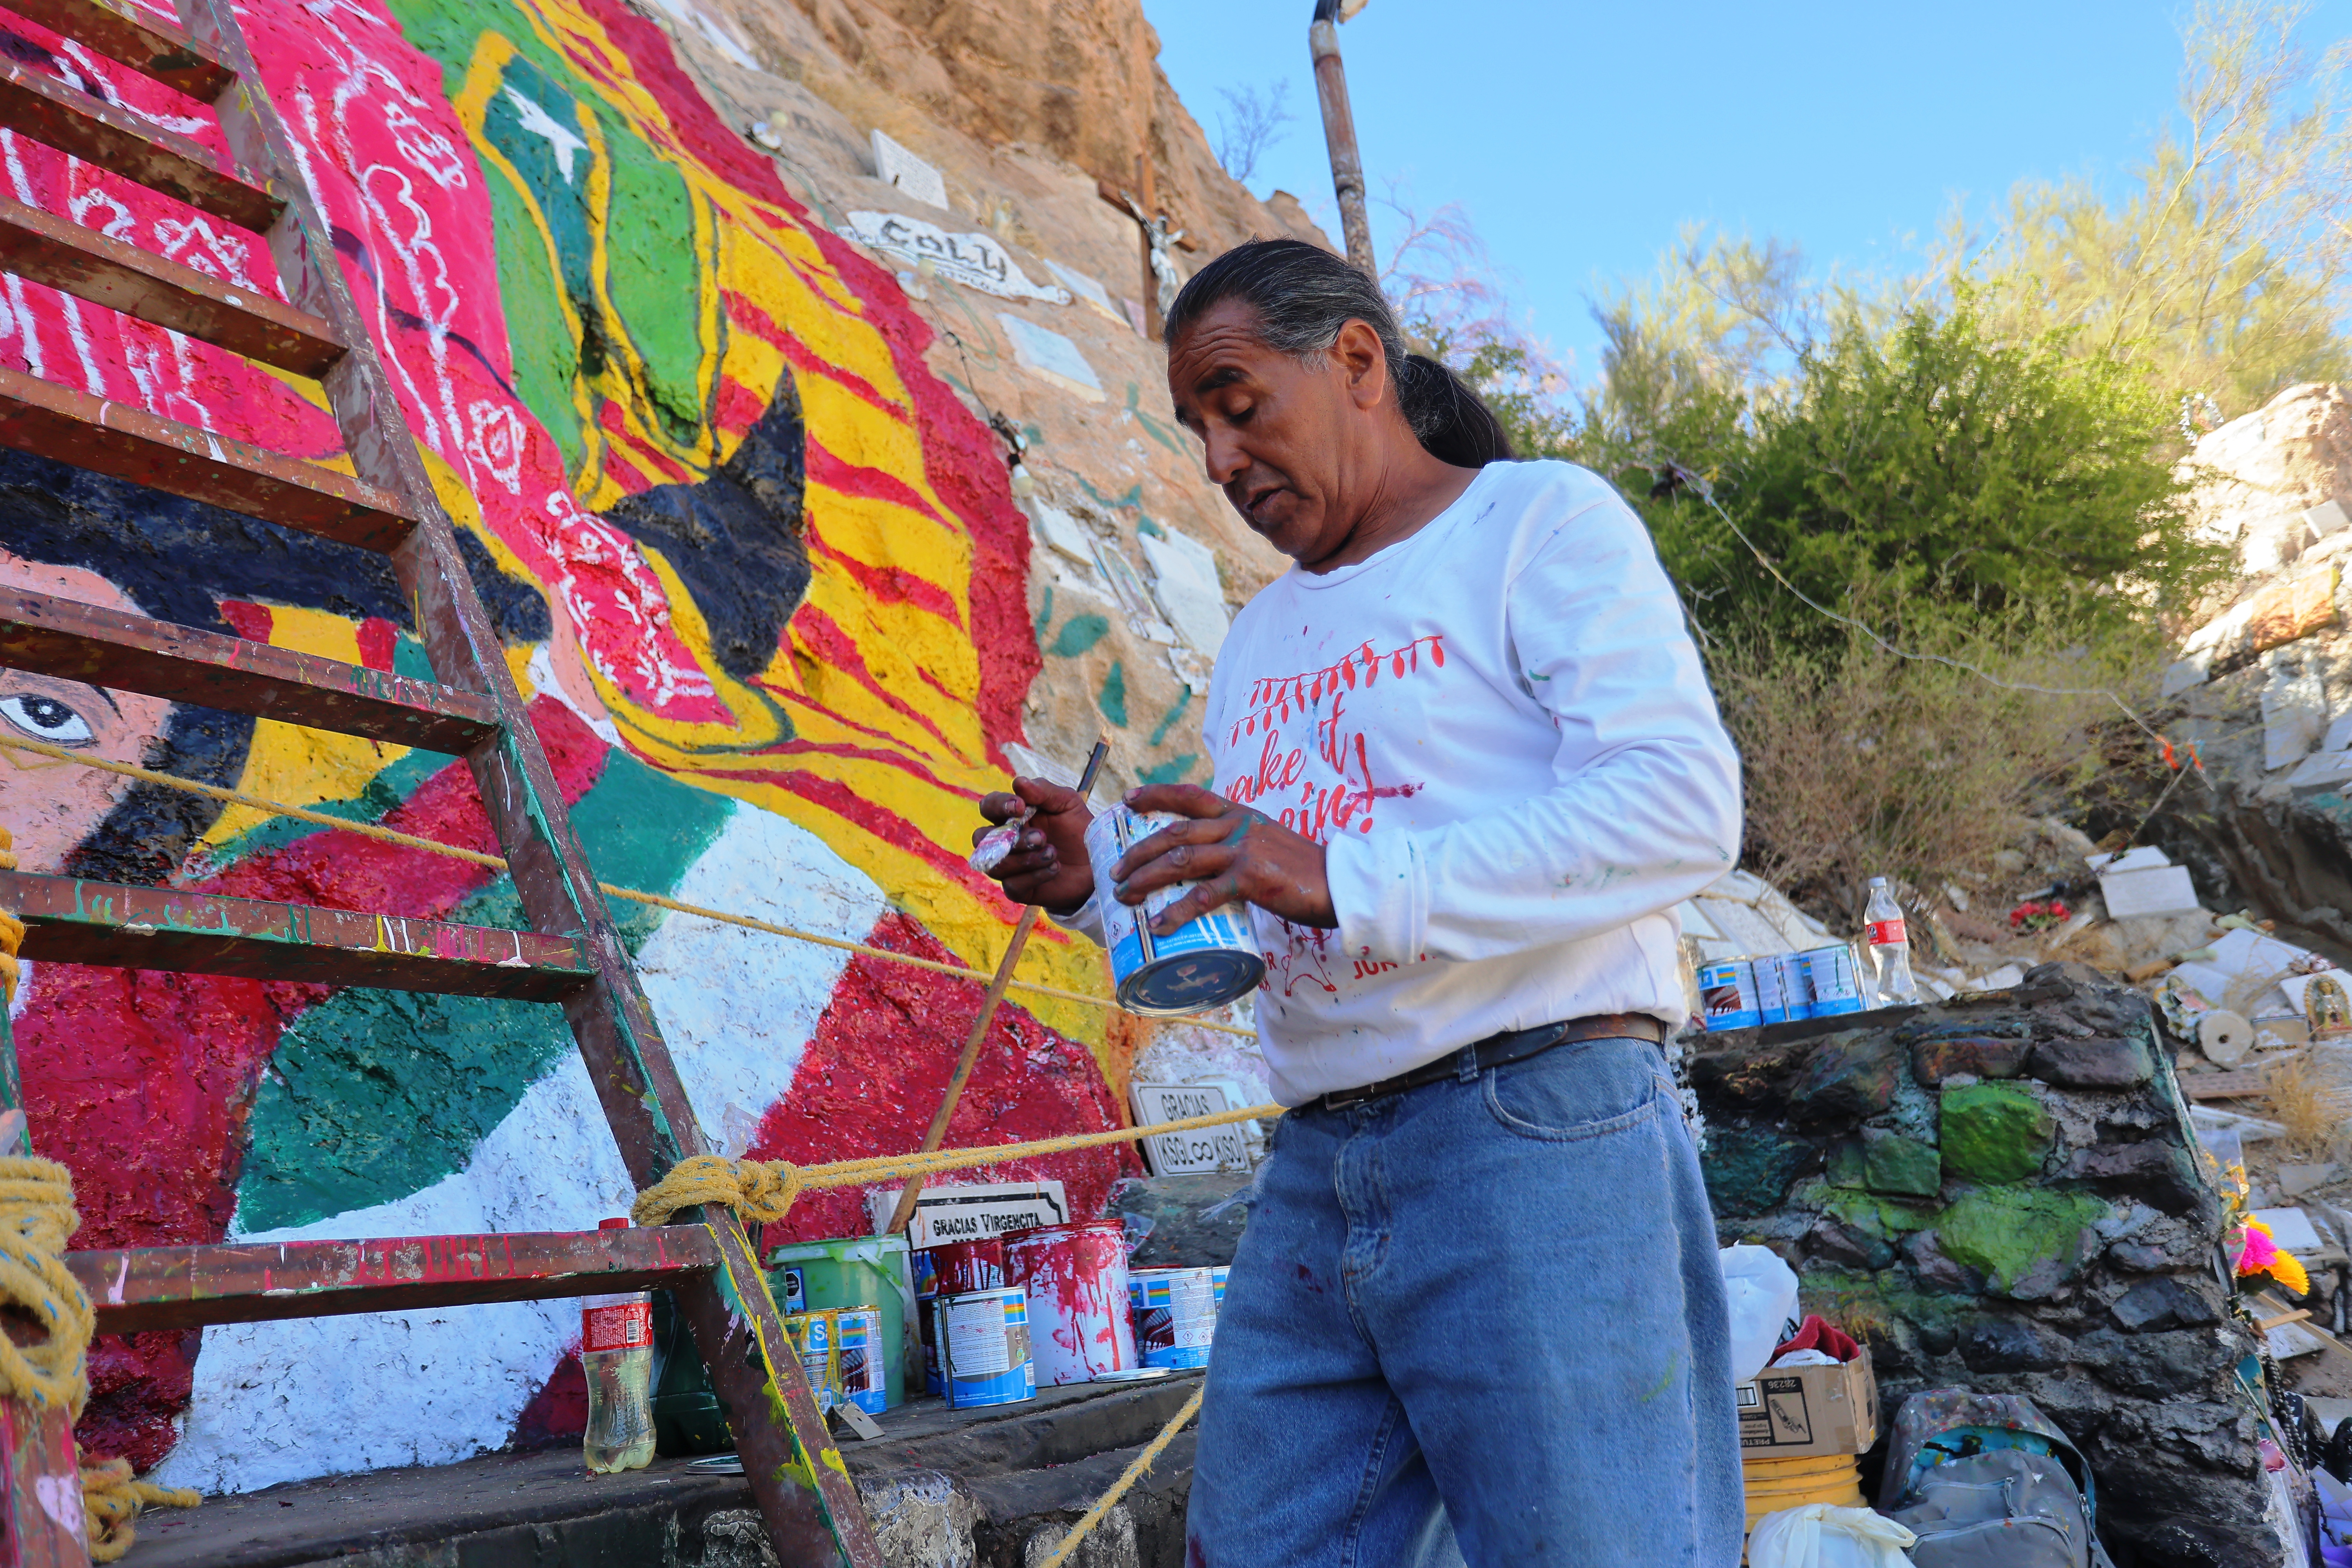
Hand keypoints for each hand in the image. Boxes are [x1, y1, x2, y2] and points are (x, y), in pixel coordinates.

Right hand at [973, 776, 1095, 909]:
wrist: (1095, 863)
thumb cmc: (1077, 829)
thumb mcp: (1067, 803)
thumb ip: (1044, 791)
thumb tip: (1018, 783)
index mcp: (1011, 816)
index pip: (988, 806)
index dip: (998, 805)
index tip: (1020, 806)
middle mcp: (1003, 840)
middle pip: (981, 838)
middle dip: (1012, 838)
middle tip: (1041, 837)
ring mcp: (1008, 866)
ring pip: (995, 864)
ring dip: (1026, 859)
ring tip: (1053, 853)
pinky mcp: (1018, 889)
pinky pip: (1012, 885)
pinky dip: (1035, 875)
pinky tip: (1055, 868)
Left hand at [1111, 783, 1334, 930]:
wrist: (1342, 883)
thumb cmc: (1304, 871)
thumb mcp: (1267, 843)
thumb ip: (1239, 846)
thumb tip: (1209, 867)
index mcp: (1240, 814)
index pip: (1191, 796)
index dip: (1157, 794)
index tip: (1128, 799)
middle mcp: (1237, 826)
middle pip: (1175, 831)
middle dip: (1139, 851)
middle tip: (1116, 871)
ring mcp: (1243, 851)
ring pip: (1181, 859)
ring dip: (1147, 878)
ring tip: (1125, 896)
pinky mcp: (1252, 880)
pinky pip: (1204, 896)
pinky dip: (1177, 912)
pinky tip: (1159, 925)